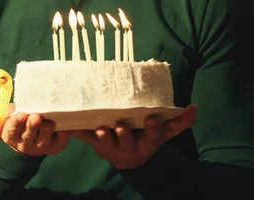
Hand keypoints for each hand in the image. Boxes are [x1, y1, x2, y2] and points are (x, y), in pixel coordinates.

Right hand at [0, 104, 70, 156]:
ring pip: (45, 138)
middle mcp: (25, 143)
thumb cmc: (8, 119)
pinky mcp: (56, 145)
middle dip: (32, 126)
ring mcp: (41, 145)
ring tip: (48, 121)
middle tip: (35, 116)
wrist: (25, 129)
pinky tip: (63, 123)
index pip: (11, 131)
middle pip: (29, 136)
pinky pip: (61, 139)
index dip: (15, 123)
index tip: (20, 114)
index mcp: (9, 135)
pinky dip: (63, 132)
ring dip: (47, 130)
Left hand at [72, 104, 197, 168]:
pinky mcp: (95, 143)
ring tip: (101, 129)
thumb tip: (194, 108)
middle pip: (127, 141)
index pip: (152, 136)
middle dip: (124, 134)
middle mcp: (129, 146)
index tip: (151, 118)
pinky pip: (85, 138)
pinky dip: (77, 131)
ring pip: (106, 143)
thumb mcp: (163, 133)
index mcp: (147, 142)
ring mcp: (111, 146)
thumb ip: (178, 121)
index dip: (152, 129)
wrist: (128, 158)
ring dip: (104, 136)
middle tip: (121, 125)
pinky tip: (70, 125)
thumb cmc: (146, 138)